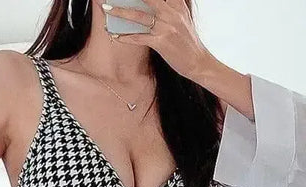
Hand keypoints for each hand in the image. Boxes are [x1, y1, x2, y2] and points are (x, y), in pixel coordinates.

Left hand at [101, 0, 217, 80]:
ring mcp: (166, 27)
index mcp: (177, 5)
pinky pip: (139, 38)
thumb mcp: (183, 19)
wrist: (199, 62)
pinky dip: (126, 37)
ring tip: (106, 9)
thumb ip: (171, 8)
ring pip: (139, 16)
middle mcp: (171, 13)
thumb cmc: (188, 42)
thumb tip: (151, 6)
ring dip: (120, 12)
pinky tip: (115, 35)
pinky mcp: (162, 43)